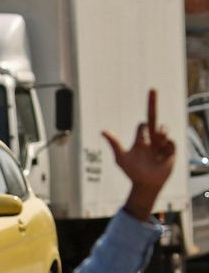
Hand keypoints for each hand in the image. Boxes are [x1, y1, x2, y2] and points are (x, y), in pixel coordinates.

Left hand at [105, 89, 175, 218]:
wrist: (146, 183)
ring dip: (160, 134)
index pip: (142, 125)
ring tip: (155, 146)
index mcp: (140, 138)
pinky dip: (166, 147)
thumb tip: (102, 130)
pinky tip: (161, 156)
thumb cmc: (132, 171)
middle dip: (152, 102)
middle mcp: (151, 138)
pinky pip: (170, 142)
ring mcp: (162, 142)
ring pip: (163, 128)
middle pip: (153, 116)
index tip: (140, 127)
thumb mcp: (121, 157)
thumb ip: (114, 143)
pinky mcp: (171, 149)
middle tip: (152, 89)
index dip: (141, 126)